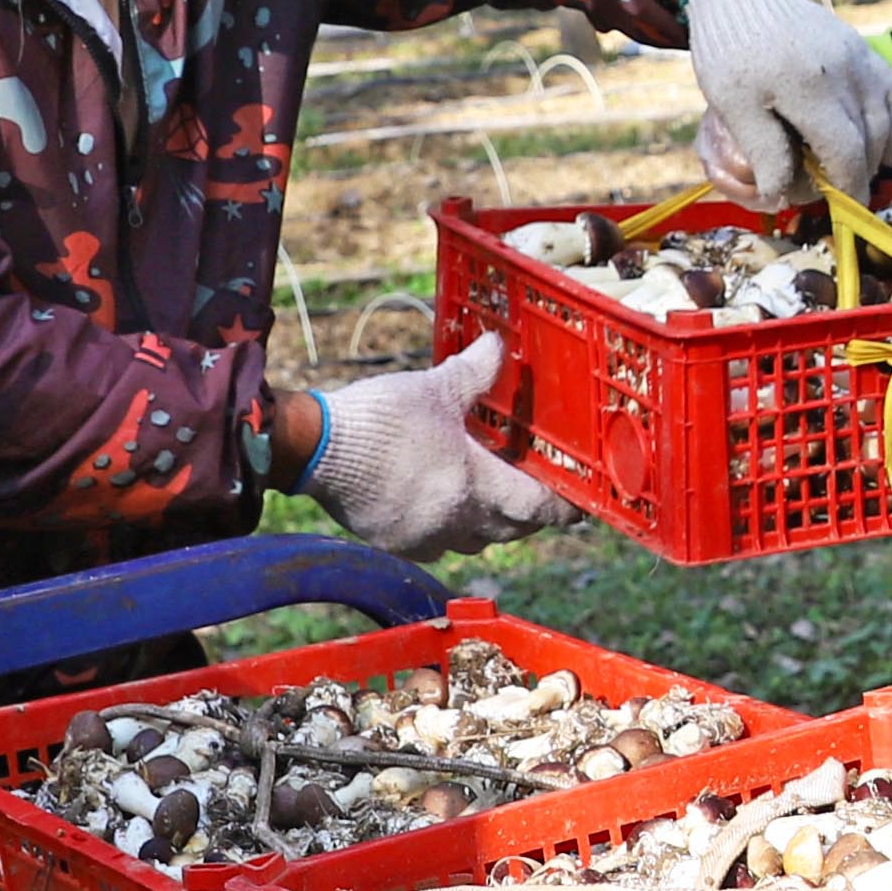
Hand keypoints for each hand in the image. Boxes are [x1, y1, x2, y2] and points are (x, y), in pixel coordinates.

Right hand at [294, 335, 573, 561]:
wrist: (314, 448)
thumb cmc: (379, 420)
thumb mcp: (434, 388)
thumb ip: (474, 372)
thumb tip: (497, 344)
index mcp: (473, 485)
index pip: (535, 507)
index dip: (560, 508)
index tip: (577, 508)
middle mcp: (454, 521)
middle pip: (509, 529)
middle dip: (527, 516)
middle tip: (538, 499)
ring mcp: (423, 538)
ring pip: (474, 541)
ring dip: (488, 525)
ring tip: (490, 500)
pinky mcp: (394, 542)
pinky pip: (436, 546)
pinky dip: (448, 530)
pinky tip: (441, 506)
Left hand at [679, 0, 891, 210]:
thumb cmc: (728, 51)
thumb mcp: (732, 106)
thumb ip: (763, 152)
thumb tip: (780, 197)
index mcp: (809, 87)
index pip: (846, 152)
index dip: (847, 187)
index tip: (840, 208)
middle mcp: (845, 71)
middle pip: (870, 141)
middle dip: (858, 175)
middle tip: (836, 194)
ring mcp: (860, 58)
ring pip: (888, 121)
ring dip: (877, 156)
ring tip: (854, 173)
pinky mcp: (864, 50)